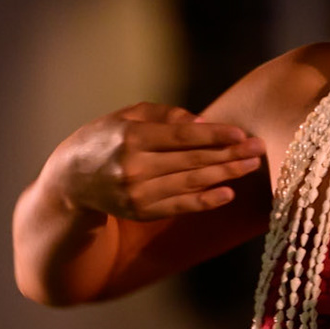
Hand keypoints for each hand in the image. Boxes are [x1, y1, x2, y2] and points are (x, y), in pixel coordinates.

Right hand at [43, 102, 265, 220]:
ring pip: (190, 184)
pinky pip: (180, 206)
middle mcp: (134, 167)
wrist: (70, 181)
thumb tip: (202, 123)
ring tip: (250, 166)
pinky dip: (205, 201)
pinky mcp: (141, 212)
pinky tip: (228, 193)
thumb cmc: (104, 138)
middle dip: (229, 154)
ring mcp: (137, 193)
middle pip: (192, 161)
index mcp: (131, 137)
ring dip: (225, 175)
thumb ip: (164, 116)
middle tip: (259, 148)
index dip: (214, 135)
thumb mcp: (126, 117)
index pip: (181, 137)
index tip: (241, 132)